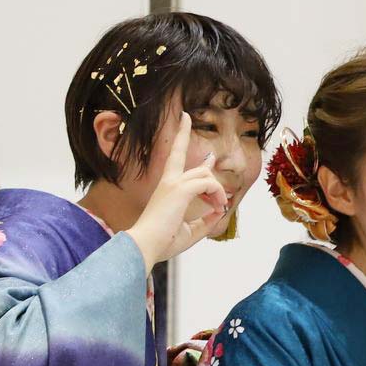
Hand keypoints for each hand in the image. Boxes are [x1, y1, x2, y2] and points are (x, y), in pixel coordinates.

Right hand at [126, 112, 227, 268]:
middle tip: (215, 174)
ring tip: (219, 207)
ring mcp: (173, 183)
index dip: (182, 136)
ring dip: (218, 191)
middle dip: (201, 155)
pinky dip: (217, 195)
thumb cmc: (163, 242)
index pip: (175, 156)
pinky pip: (208, 183)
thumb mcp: (190, 231)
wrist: (147, 246)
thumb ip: (204, 221)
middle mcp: (168, 181)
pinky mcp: (179, 189)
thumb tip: (218, 213)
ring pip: (205, 175)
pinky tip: (217, 207)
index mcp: (167, 188)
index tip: (185, 120)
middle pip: (190, 160)